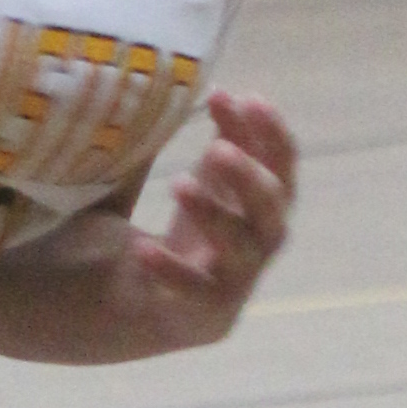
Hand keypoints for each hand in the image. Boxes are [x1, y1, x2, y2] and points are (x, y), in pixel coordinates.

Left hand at [105, 90, 299, 352]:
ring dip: (215, 214)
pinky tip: (144, 250)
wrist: (125, 313)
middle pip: (272, 208)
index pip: (280, 165)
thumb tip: (210, 90)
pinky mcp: (206, 317)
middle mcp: (257, 244)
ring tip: (179, 184)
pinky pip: (195, 294)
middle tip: (219, 148)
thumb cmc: (169, 239)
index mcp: (256, 207)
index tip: (249, 99)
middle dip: (250, 175)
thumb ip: (202, 145)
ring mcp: (235, 283)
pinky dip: (172, 271)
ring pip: (241, 248)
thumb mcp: (190, 185)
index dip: (271, 134)